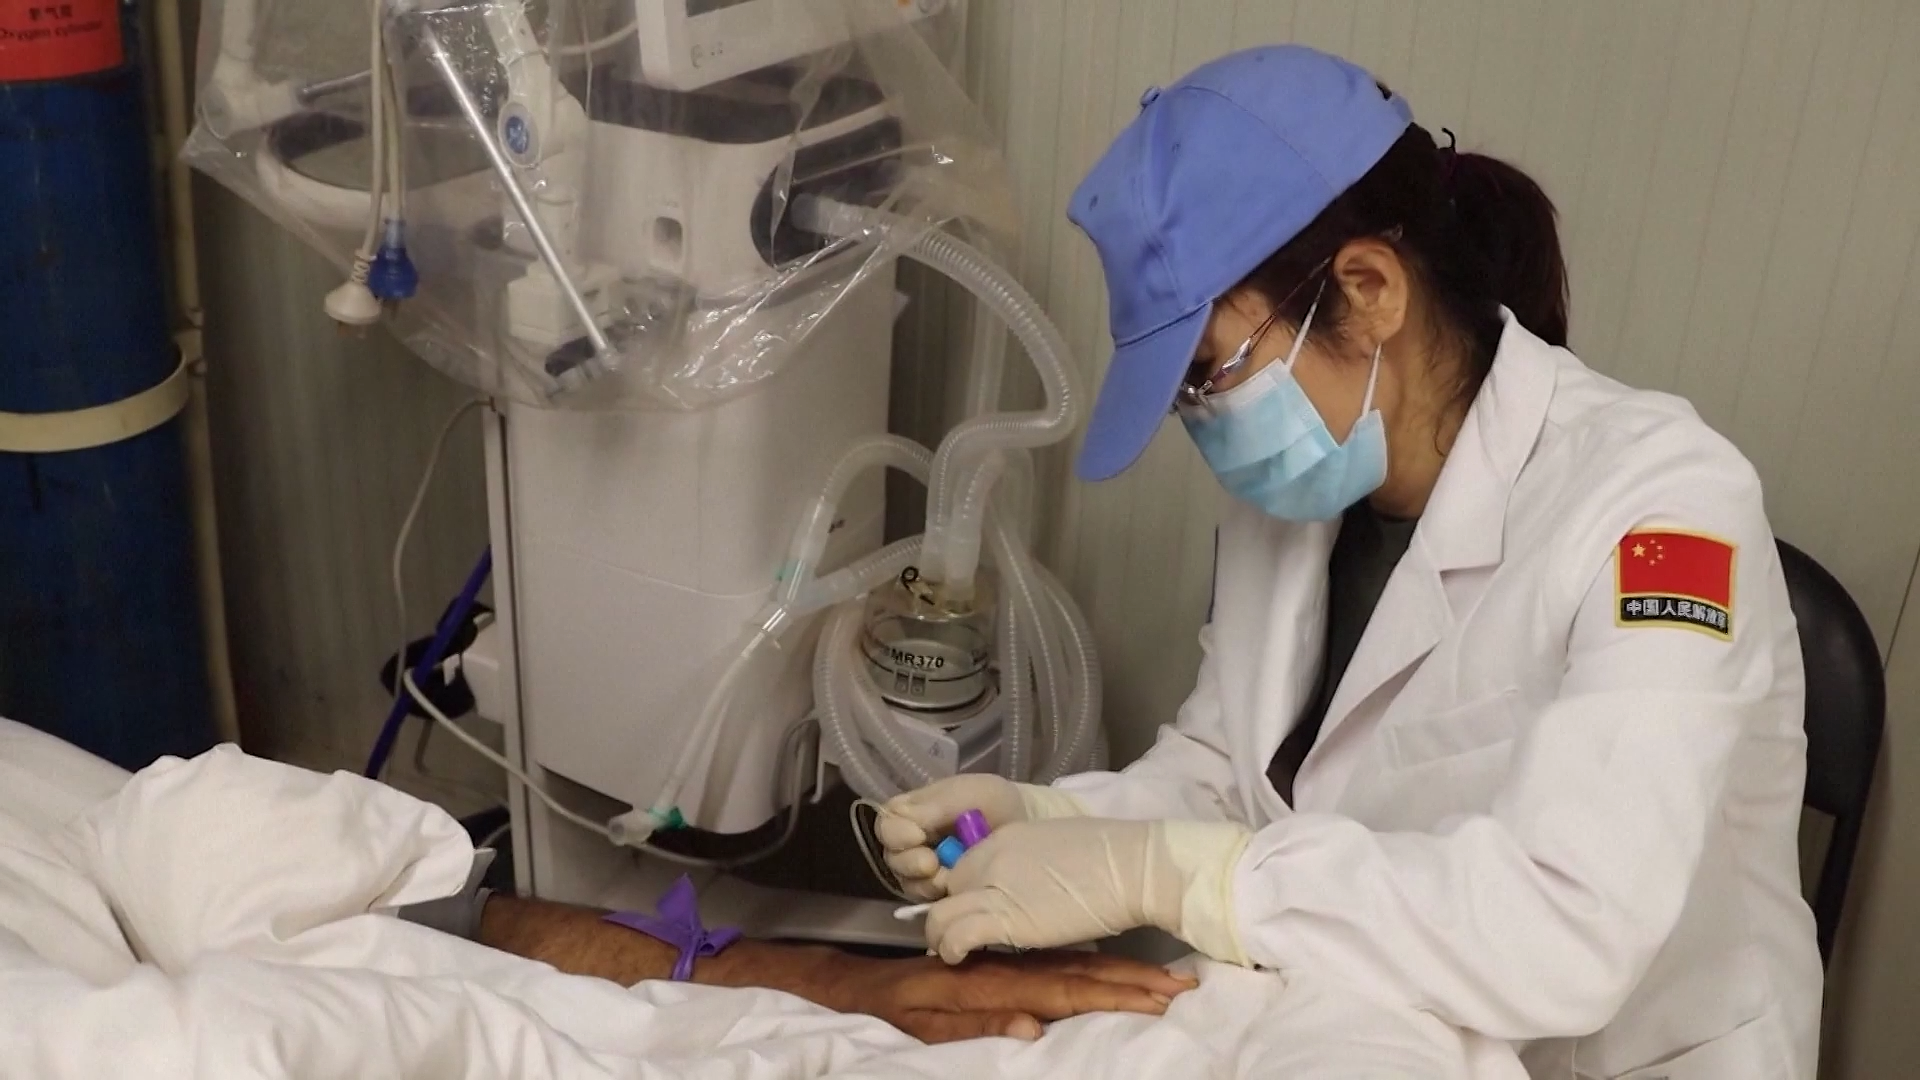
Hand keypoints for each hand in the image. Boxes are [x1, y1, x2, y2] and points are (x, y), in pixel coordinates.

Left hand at [810, 948, 1196, 1042]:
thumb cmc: (892, 1007)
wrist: (858, 978)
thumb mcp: (924, 1025)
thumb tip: (1035, 1030)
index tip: (1157, 1002)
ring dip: (1122, 973)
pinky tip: (1115, 974)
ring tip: (1165, 980)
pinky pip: (1057, 963)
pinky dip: (1092, 968)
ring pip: (1075, 965)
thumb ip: (980, 1025)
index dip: (1114, 997)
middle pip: (1081, 973)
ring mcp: (1009, 961)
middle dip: (1134, 982)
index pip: (1065, 991)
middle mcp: (1008, 966)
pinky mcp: (1005, 963)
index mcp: (994, 983)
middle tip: (1183, 988)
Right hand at [876, 775, 1086, 900]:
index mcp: (912, 813)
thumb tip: (907, 824)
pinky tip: (954, 888)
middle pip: (892, 858)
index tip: (917, 834)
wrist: (1026, 824)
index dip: (896, 833)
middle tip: (932, 862)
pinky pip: (928, 901)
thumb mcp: (966, 793)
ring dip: (924, 882)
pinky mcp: (942, 892)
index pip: (886, 825)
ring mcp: (925, 870)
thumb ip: (935, 806)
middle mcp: (912, 843)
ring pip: (907, 883)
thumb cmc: (994, 803)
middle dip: (909, 862)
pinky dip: (938, 897)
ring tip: (946, 875)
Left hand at [923, 817, 1253, 966]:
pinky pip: (957, 935)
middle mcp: (991, 858)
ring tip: (955, 953)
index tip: (971, 913)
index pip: (962, 868)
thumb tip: (1027, 887)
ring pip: (940, 915)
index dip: (963, 895)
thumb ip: (1030, 864)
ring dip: (942, 936)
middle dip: (949, 915)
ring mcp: (995, 887)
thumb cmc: (1111, 858)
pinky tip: (960, 957)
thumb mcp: (1058, 847)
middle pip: (948, 891)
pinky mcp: (1006, 918)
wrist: (1134, 867)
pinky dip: (952, 949)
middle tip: (961, 938)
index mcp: (1005, 837)